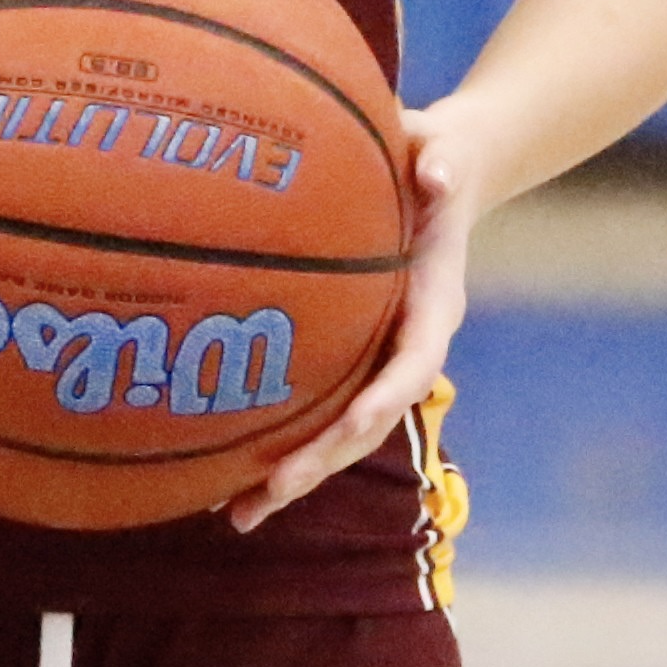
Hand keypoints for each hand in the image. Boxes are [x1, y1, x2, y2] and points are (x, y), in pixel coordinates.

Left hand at [239, 105, 492, 529]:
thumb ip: (443, 163)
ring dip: (294, 477)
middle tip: (271, 492)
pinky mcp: (350, 361)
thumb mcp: (441, 150)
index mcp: (433, 307)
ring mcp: (376, 362)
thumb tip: (440, 173)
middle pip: (369, 423)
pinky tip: (224, 476)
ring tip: (238, 515)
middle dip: (323, 461)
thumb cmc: (434, 159)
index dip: (383, 400)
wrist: (443, 175)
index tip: (349, 426)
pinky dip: (277, 446)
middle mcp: (407, 348)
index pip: (413, 365)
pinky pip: (315, 413)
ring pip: (339, 436)